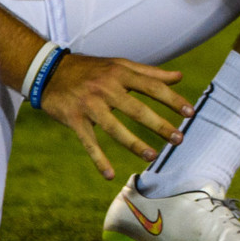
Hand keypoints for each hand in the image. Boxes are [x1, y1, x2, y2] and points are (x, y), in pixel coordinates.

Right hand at [38, 53, 189, 179]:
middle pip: (137, 110)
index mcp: (121, 74)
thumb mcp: (120, 64)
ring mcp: (89, 105)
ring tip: (152, 156)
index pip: (153, 87)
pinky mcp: (73, 120)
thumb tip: (180, 77)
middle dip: (159, 125)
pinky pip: (88, 142)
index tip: (190, 113)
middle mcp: (106, 89)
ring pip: (115, 128)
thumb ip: (150, 73)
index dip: (173, 100)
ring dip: (134, 144)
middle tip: (178, 139)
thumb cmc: (92, 69)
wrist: (49, 72)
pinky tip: (110, 175)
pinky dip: (99, 159)